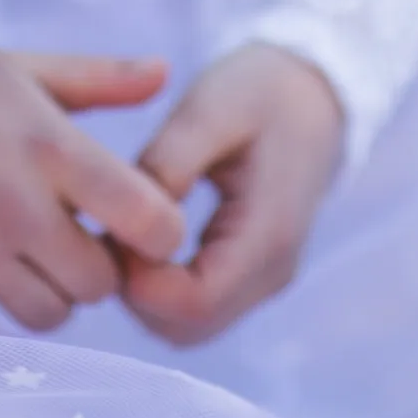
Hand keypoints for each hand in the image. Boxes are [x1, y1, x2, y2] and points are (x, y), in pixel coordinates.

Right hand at [0, 37, 186, 330]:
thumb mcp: (20, 68)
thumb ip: (99, 78)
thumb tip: (167, 72)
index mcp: (52, 148)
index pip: (148, 220)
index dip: (159, 233)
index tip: (140, 225)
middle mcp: (19, 205)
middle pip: (99, 284)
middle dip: (93, 267)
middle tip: (69, 238)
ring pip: (48, 315)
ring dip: (46, 293)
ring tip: (24, 255)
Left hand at [119, 43, 344, 346]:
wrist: (311, 93)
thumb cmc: (261, 91)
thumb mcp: (211, 107)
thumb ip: (170, 162)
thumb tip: (129, 218)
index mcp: (268, 235)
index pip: (195, 303)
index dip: (139, 279)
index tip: (108, 228)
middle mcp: (270, 273)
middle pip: (188, 327)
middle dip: (134, 291)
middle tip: (106, 230)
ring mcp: (263, 279)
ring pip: (189, 326)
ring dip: (144, 292)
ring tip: (121, 228)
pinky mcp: (250, 274)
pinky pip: (197, 305)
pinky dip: (160, 286)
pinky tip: (140, 237)